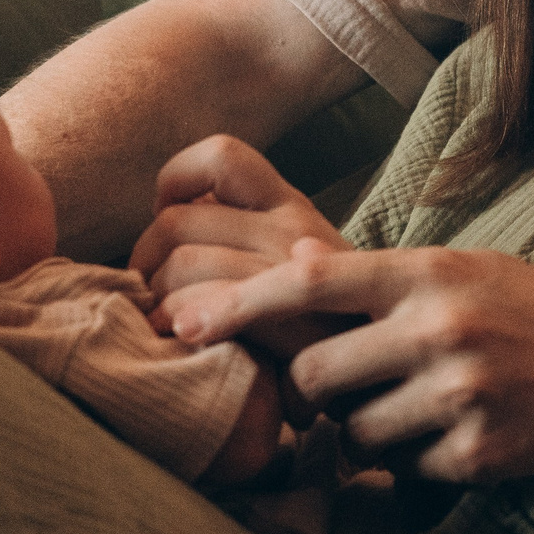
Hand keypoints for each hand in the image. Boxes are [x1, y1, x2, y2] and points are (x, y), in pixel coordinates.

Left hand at [133, 135, 354, 358]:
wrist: (388, 376)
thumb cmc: (332, 330)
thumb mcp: (304, 264)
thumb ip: (249, 235)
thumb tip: (170, 218)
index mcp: (294, 208)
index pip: (222, 157)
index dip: (176, 180)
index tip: (167, 218)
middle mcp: (294, 228)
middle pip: (178, 221)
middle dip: (145, 261)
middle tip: (149, 296)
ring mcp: (290, 273)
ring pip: (181, 262)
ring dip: (155, 300)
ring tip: (164, 326)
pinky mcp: (286, 320)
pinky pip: (199, 306)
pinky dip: (174, 323)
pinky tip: (182, 343)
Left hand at [166, 246, 533, 483]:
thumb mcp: (470, 270)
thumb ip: (385, 272)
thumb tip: (296, 254)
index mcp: (431, 273)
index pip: (310, 282)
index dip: (240, 304)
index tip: (187, 322)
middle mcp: (439, 329)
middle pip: (315, 372)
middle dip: (318, 390)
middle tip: (355, 385)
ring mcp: (458, 394)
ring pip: (352, 430)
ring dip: (368, 431)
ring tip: (422, 407)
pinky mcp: (478, 453)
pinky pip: (403, 469)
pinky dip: (418, 460)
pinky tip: (462, 434)